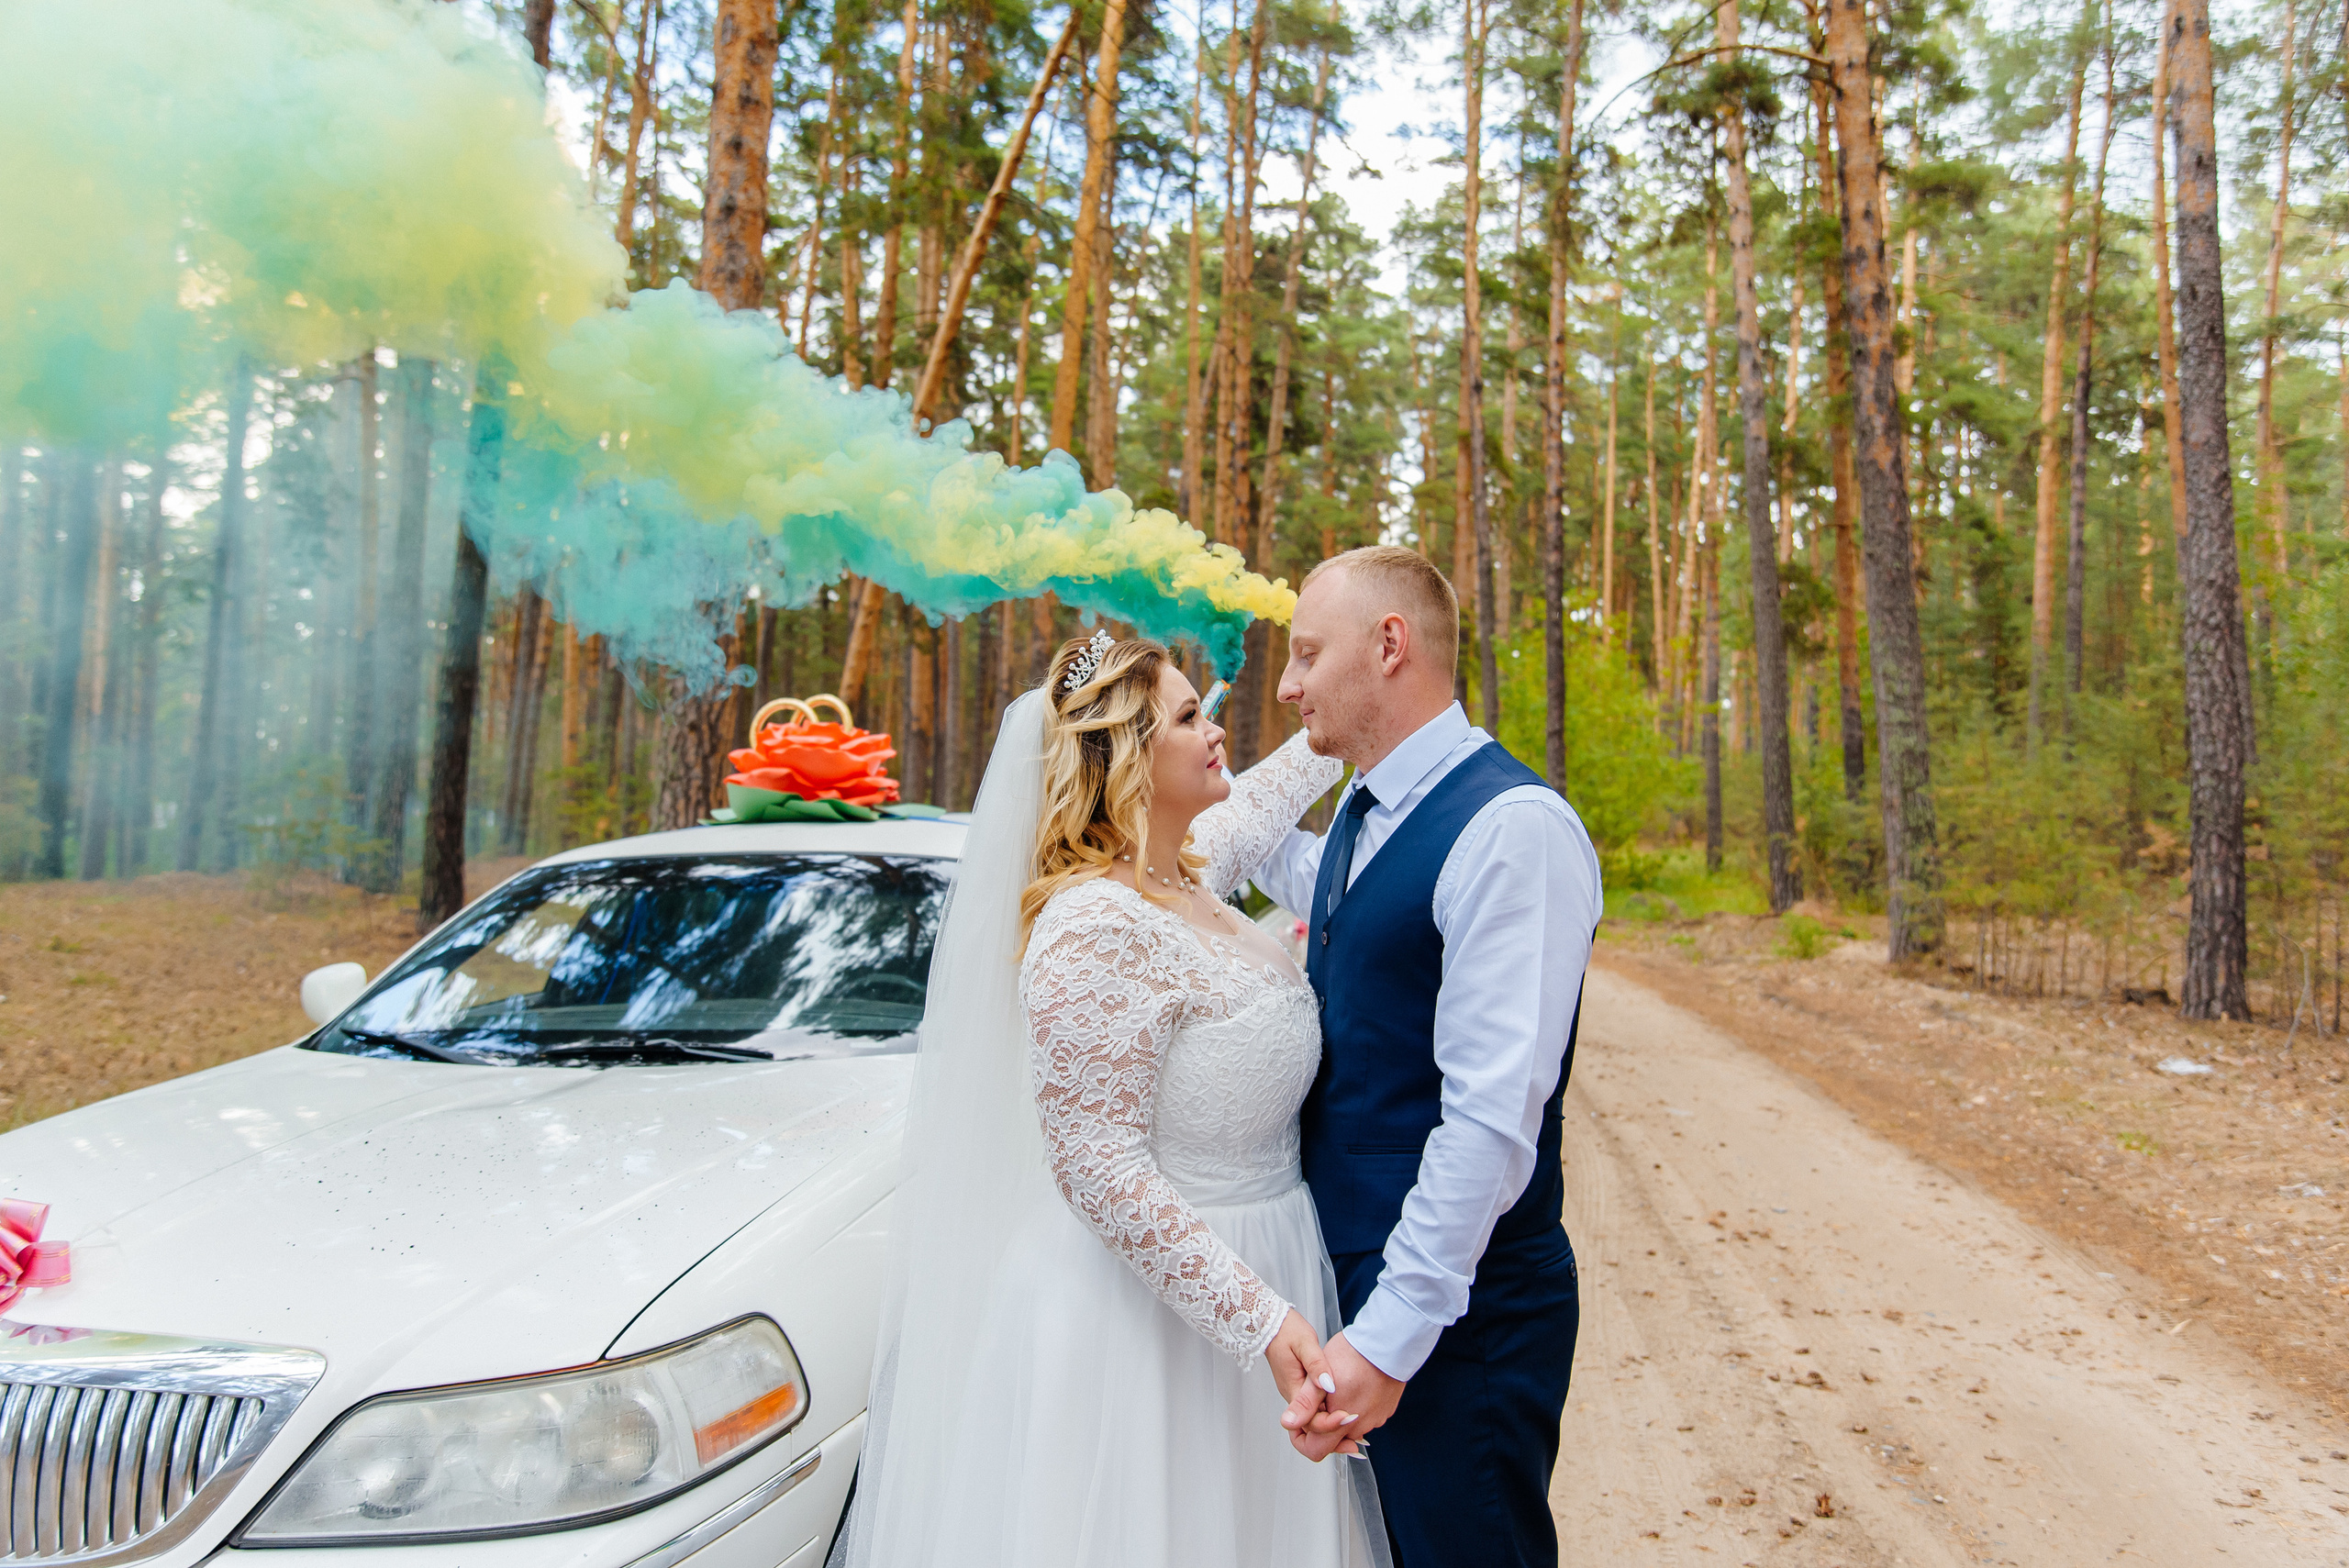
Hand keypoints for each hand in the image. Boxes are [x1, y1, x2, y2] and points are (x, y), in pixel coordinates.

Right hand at [1263, 1310, 1365, 1457]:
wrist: (1271, 1324)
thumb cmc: (1287, 1331)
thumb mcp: (1305, 1344)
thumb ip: (1317, 1366)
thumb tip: (1330, 1387)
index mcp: (1293, 1389)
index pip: (1310, 1421)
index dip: (1331, 1424)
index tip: (1350, 1417)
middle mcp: (1294, 1398)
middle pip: (1311, 1431)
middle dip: (1333, 1439)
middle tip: (1357, 1444)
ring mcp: (1297, 1395)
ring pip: (1314, 1424)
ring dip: (1333, 1432)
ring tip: (1357, 1435)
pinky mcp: (1303, 1390)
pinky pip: (1316, 1412)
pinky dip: (1330, 1418)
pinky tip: (1347, 1416)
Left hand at [1283, 1330, 1402, 1461]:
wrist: (1388, 1343)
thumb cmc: (1355, 1355)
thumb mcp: (1319, 1378)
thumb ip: (1305, 1405)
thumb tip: (1288, 1423)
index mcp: (1340, 1424)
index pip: (1315, 1450)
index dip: (1301, 1436)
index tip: (1299, 1418)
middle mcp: (1359, 1427)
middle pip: (1333, 1439)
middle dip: (1322, 1421)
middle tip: (1319, 1397)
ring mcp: (1375, 1420)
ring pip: (1349, 1426)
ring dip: (1340, 1413)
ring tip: (1338, 1386)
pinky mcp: (1384, 1411)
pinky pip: (1365, 1415)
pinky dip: (1357, 1405)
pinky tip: (1354, 1385)